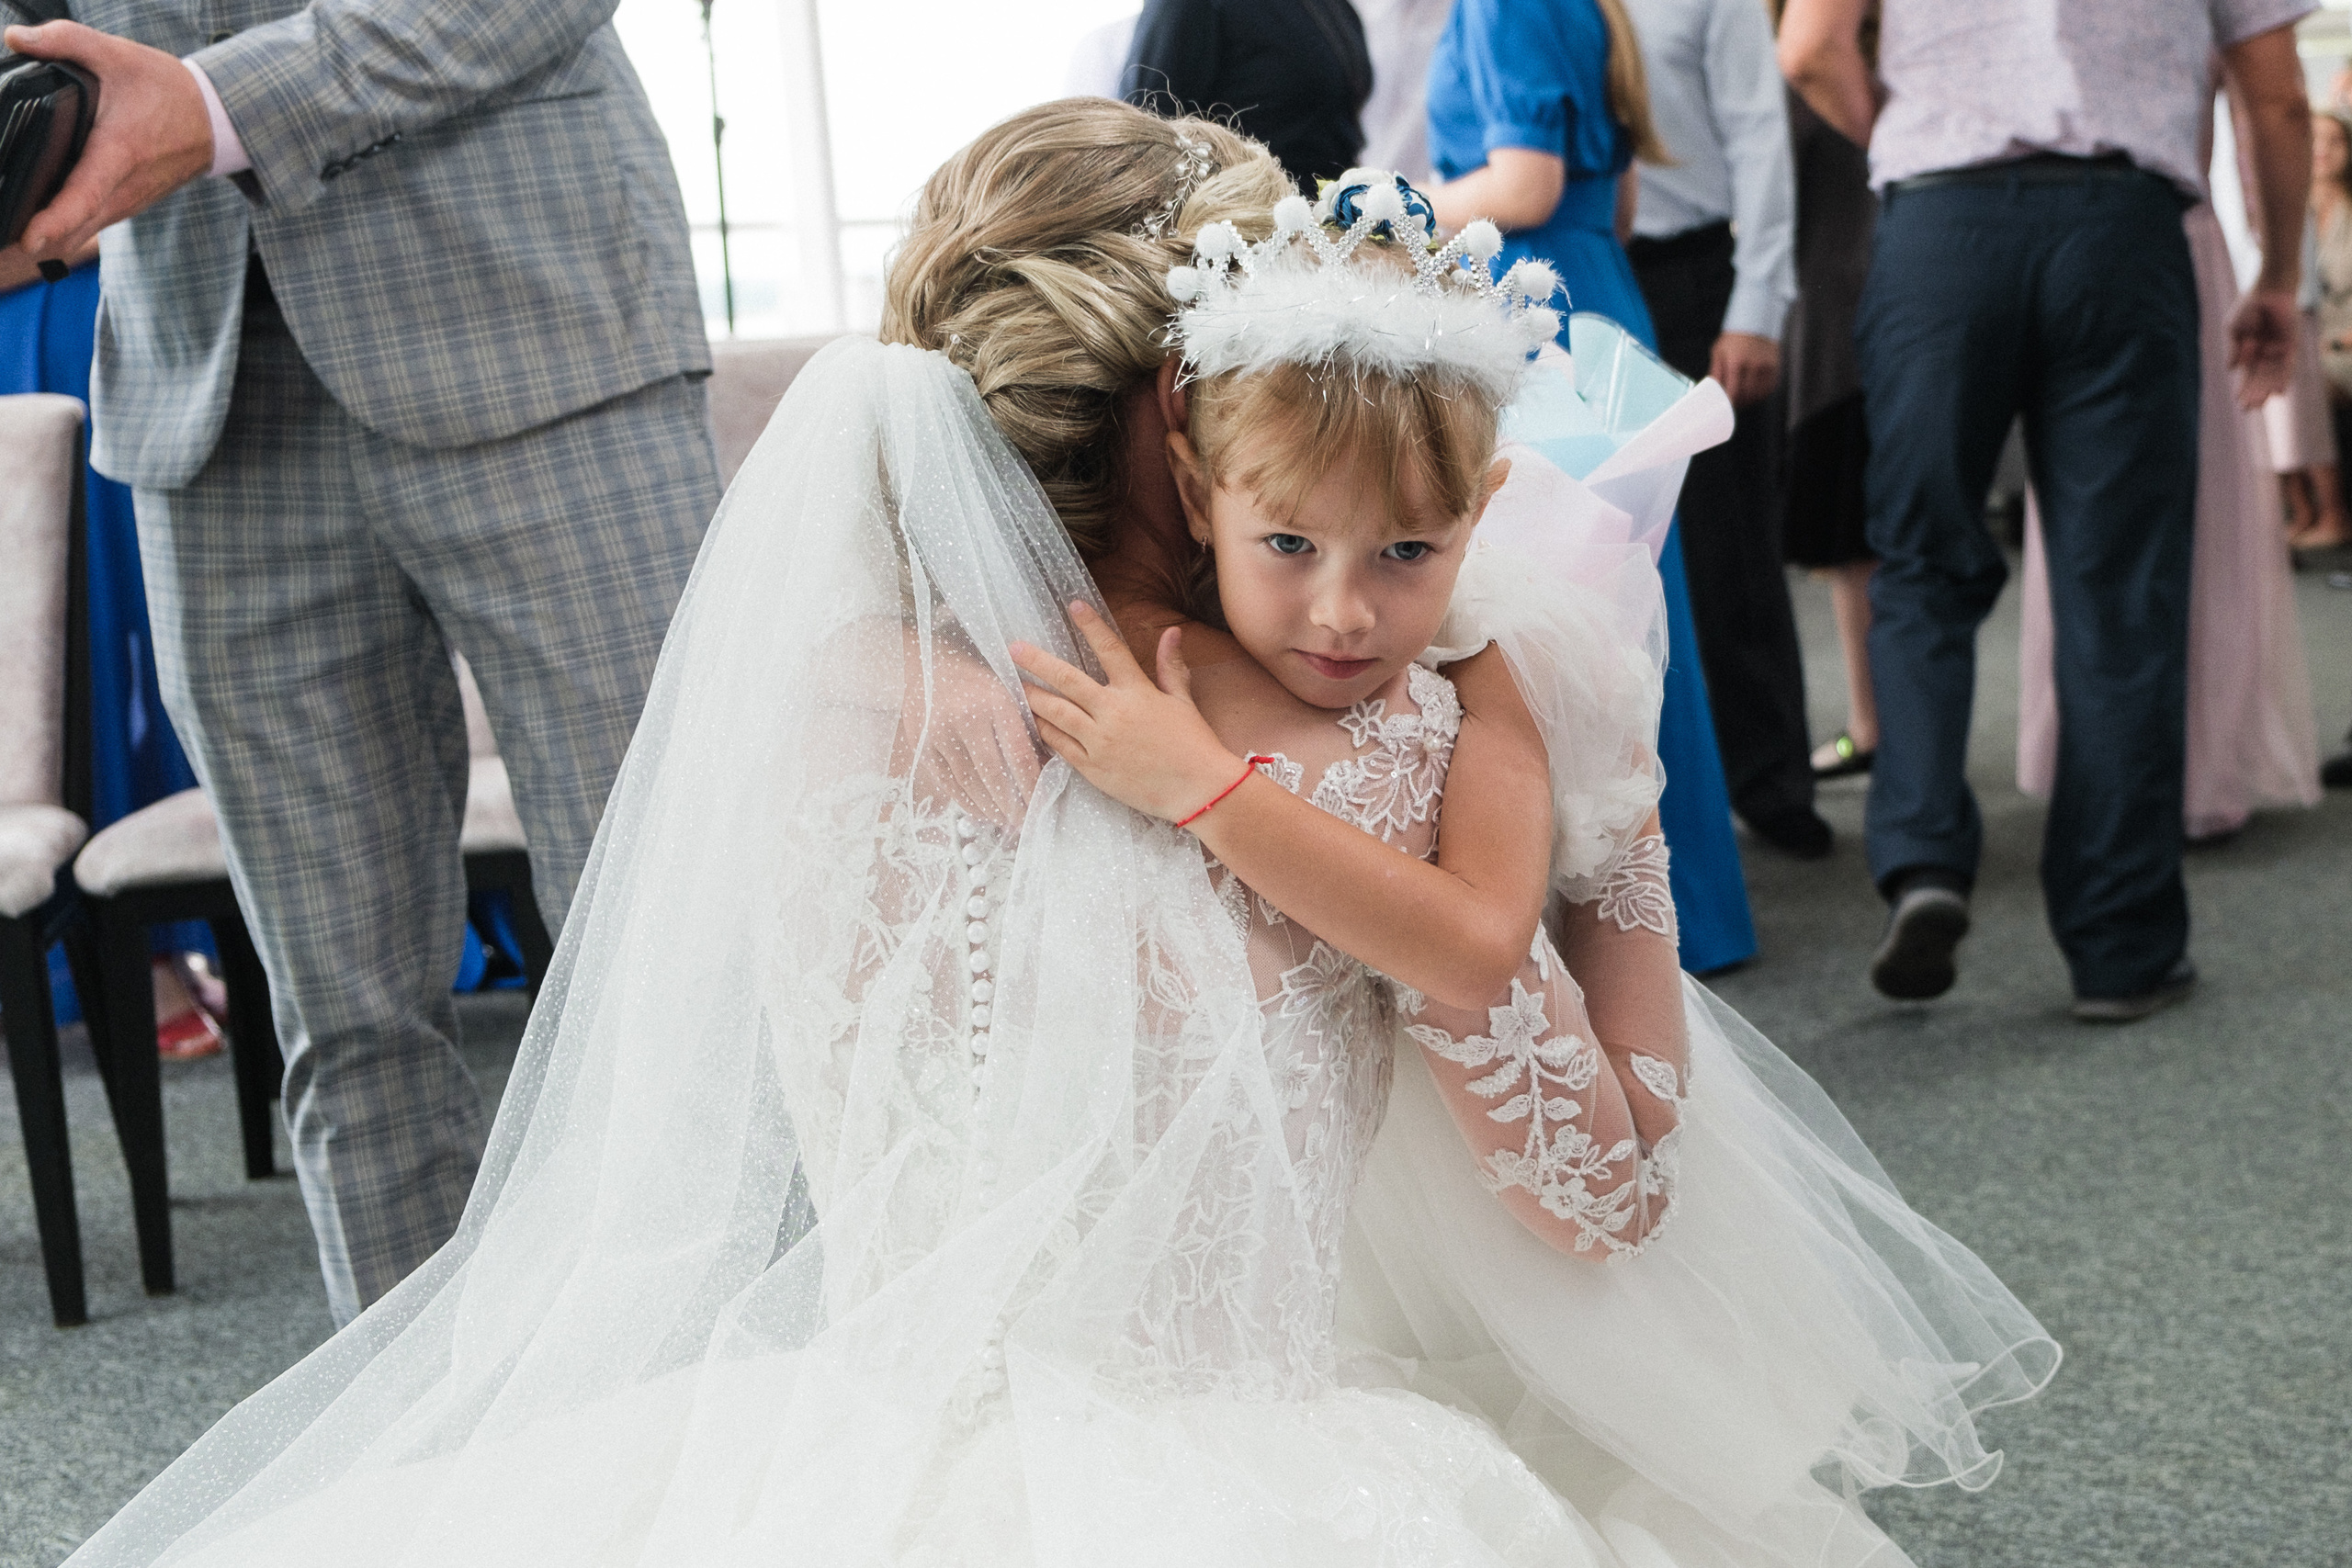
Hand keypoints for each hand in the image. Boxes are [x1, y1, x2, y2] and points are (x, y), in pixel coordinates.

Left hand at [1, 21, 213, 264]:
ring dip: (49, 236)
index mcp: (120, 152)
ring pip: (82, 232)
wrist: (214, 120)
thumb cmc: (166, 89)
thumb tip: (16, 40)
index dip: (57, 219)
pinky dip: (65, 228)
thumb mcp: (118, 55)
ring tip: (12, 234)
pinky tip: (40, 222)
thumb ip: (65, 40)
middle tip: (1, 242)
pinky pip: (91, 225)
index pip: (86, 193)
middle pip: (76, 227)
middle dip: (36, 238)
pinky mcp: (127, 206)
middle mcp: (125, 188)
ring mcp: (128, 202)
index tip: (30, 239)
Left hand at [1009, 602, 1242, 823]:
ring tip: (1015, 685)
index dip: (1092, 626)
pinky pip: (1060, 745)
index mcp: (1137, 692)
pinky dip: (1045, 730)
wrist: (1198, 791)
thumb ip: (1171, 666)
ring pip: (1056, 713)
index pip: (1110, 650)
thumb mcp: (1183, 701)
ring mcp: (1100, 742)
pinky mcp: (1093, 768)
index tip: (1073, 605)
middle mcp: (1113, 713)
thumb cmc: (1193, 745)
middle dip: (1037, 662)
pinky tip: (1033, 720)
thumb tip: (1172, 631)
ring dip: (1033, 697)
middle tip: (1013, 649)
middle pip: (1067, 680)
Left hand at [1707, 331, 1779, 406]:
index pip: (1734, 391)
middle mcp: (1754, 365)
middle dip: (1739, 402)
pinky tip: (1754, 392)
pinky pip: (1769, 388)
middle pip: (1747, 395)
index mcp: (1737, 362)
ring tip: (1743, 398)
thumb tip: (1710, 391)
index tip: (1726, 406)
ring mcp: (1767, 366)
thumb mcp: (1718, 352)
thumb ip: (1715, 373)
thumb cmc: (1733, 338)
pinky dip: (1761, 393)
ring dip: (1750, 400)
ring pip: (1759, 394)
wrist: (1754, 322)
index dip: (1730, 402)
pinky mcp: (1776, 366)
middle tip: (1734, 403)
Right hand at [2227, 284, 2298, 408]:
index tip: (2240, 403)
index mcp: (2250, 352)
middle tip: (2250, 409)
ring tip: (2263, 402)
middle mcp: (2266, 354)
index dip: (2244, 390)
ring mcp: (2279, 349)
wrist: (2270, 288)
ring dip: (2269, 389)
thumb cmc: (2249, 306)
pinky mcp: (2291, 344)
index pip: (2248, 376)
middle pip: (2261, 379)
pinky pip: (2289, 364)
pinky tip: (2280, 390)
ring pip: (2274, 375)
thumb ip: (2233, 349)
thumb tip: (2231, 369)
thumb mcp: (2233, 329)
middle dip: (2256, 394)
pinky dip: (2285, 377)